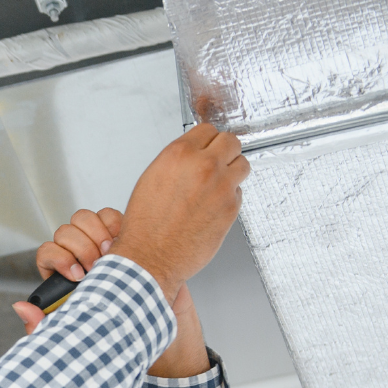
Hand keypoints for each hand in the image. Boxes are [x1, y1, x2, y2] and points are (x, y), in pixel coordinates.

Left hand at [12, 207, 212, 377]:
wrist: (152, 329)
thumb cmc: (112, 332)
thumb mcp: (75, 334)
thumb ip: (43, 325)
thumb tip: (21, 307)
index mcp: (62, 278)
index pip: (48, 253)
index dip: (58, 258)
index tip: (77, 275)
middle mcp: (79, 256)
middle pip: (65, 232)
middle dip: (79, 247)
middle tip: (97, 267)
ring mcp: (101, 244)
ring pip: (84, 219)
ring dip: (95, 234)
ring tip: (111, 255)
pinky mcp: (122, 236)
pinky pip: (110, 216)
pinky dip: (114, 224)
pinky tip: (123, 244)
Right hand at [109, 123, 247, 297]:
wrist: (151, 258)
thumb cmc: (145, 227)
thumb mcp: (151, 180)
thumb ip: (177, 162)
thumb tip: (193, 156)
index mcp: (179, 155)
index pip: (207, 130)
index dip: (207, 139)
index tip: (207, 146)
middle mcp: (203, 166)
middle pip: (230, 141)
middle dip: (224, 150)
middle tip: (218, 160)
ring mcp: (221, 187)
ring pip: (242, 164)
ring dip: (232, 170)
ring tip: (219, 183)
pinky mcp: (231, 208)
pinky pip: (238, 192)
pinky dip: (229, 196)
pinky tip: (212, 206)